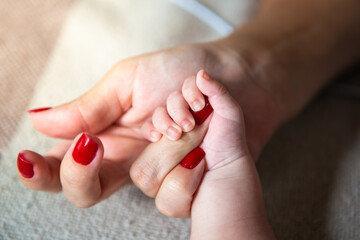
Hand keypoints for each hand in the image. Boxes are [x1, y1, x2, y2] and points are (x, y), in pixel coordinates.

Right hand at [17, 42, 279, 206]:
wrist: (236, 78)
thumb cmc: (182, 72)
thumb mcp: (130, 80)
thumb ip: (90, 107)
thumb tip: (39, 119)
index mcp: (107, 133)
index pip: (62, 163)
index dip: (40, 170)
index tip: (27, 162)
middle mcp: (127, 160)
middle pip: (86, 191)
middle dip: (84, 168)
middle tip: (95, 142)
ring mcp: (158, 174)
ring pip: (142, 183)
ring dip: (167, 134)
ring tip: (185, 112)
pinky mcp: (187, 186)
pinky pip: (176, 194)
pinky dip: (191, 160)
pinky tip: (201, 138)